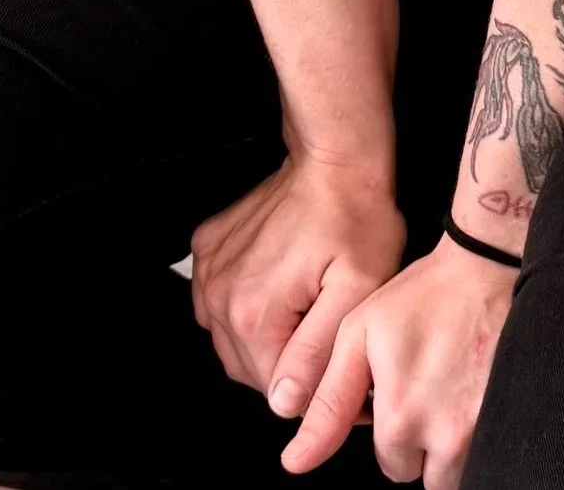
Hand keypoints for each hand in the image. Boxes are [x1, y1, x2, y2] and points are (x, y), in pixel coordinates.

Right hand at [189, 151, 405, 417]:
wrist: (335, 158)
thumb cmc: (357, 218)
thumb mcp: (357, 291)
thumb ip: (317, 354)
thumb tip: (284, 404)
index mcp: (253, 314)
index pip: (275, 392)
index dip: (315, 383)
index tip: (339, 357)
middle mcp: (218, 297)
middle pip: (251, 370)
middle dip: (289, 362)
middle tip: (324, 325)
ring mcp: (208, 271)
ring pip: (232, 341)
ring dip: (266, 336)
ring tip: (303, 303)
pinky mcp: (206, 248)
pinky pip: (218, 304)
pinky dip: (244, 305)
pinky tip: (278, 282)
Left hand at [281, 232, 517, 486]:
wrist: (486, 268)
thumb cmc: (422, 297)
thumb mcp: (358, 336)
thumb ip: (329, 403)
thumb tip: (296, 462)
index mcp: (401, 418)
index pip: (391, 465)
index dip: (394, 430)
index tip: (404, 394)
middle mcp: (444, 435)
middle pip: (426, 474)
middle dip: (424, 445)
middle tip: (430, 391)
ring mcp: (483, 430)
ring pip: (458, 470)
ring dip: (452, 446)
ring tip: (453, 393)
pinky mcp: (512, 418)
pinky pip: (491, 451)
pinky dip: (481, 434)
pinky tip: (475, 393)